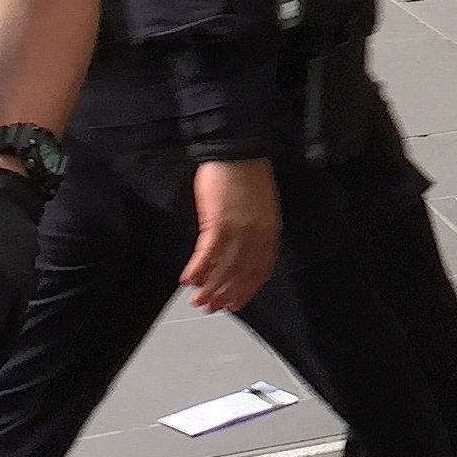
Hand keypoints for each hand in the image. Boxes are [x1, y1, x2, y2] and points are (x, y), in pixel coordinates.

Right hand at [181, 159, 280, 313]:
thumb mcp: (260, 206)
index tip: (235, 303)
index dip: (246, 290)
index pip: (260, 270)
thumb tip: (242, 252)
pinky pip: (207, 255)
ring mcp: (238, 231)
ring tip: (197, 299)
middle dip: (225, 295)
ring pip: (223, 269)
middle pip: (240, 275)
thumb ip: (255, 231)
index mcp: (269, 231)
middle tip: (211, 307)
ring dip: (209, 289)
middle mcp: (256, 235)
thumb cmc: (246, 173)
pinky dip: (197, 270)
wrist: (237, 149)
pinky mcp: (218, 223)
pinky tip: (187, 278)